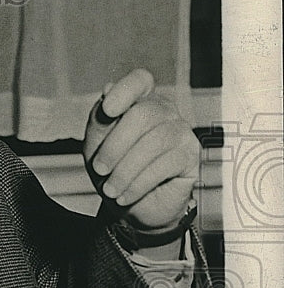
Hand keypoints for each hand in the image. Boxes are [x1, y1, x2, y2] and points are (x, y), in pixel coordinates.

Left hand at [82, 69, 198, 230]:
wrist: (132, 207)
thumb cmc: (112, 170)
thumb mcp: (96, 145)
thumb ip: (99, 119)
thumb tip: (107, 88)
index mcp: (139, 102)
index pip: (140, 80)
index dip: (125, 91)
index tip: (107, 111)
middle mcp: (164, 111)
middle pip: (143, 114)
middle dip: (114, 146)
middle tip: (99, 169)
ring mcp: (181, 131)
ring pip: (153, 142)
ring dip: (125, 170)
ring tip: (110, 189)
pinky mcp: (191, 155)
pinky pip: (164, 165)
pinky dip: (138, 183)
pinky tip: (125, 195)